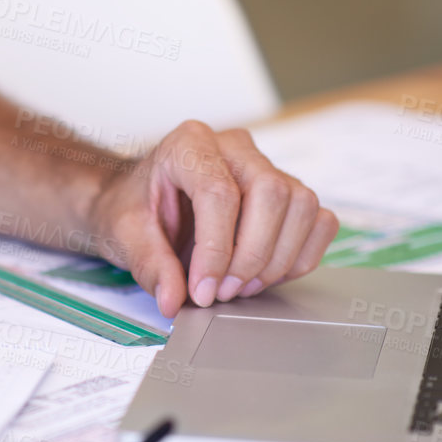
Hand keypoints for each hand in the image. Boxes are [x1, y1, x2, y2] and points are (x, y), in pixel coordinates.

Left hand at [82, 122, 338, 317]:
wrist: (141, 200)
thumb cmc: (133, 207)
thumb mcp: (123, 233)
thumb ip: (148, 263)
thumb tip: (173, 298)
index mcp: (189, 143)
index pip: (219, 192)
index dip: (216, 250)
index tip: (203, 291)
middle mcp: (233, 146)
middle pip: (271, 193)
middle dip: (252, 255)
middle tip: (223, 292)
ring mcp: (265, 166)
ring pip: (301, 205)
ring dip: (277, 258)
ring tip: (239, 286)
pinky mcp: (287, 191)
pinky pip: (318, 219)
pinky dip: (300, 256)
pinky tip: (265, 275)